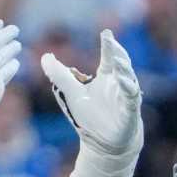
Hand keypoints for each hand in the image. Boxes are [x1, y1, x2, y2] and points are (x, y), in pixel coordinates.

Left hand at [42, 29, 142, 176]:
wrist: (104, 143)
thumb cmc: (91, 116)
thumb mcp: (72, 93)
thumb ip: (60, 75)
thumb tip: (45, 56)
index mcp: (106, 77)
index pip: (109, 58)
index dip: (108, 45)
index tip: (106, 33)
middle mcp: (119, 84)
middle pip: (122, 64)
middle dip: (117, 52)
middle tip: (110, 40)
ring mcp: (126, 98)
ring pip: (129, 80)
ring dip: (124, 70)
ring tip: (118, 60)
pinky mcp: (129, 112)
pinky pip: (131, 99)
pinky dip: (128, 91)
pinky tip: (122, 83)